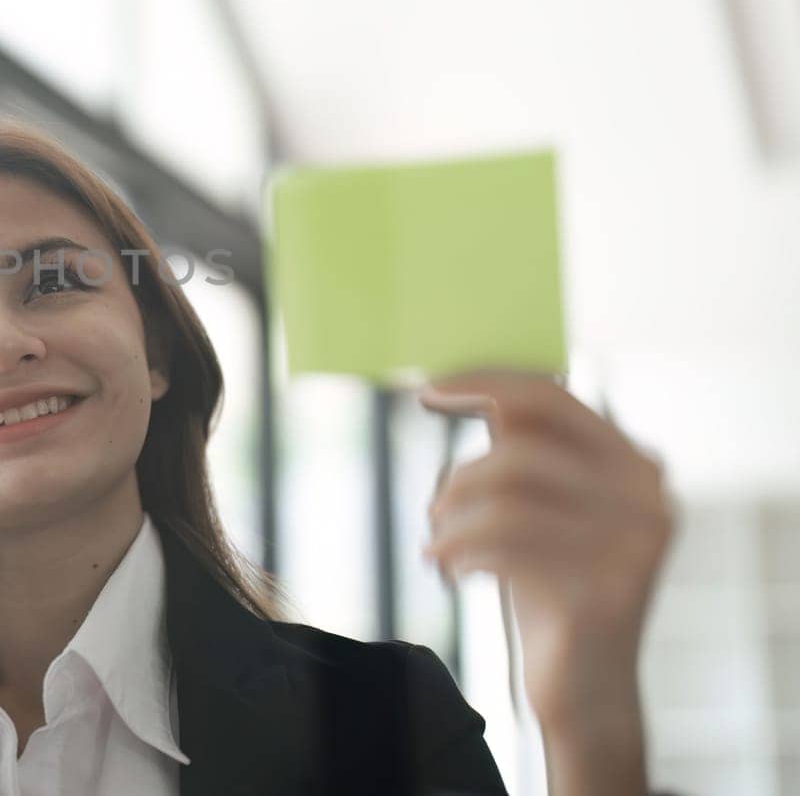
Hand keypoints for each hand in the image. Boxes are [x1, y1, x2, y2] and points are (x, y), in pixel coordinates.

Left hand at [419, 373, 674, 757]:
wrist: (584, 690)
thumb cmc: (550, 589)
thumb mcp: (537, 510)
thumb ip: (524, 450)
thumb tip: (479, 391)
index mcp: (636, 465)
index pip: (551, 398)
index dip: (483, 384)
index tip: (426, 392)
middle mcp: (648, 497)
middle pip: (522, 445)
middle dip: (461, 474)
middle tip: (433, 509)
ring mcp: (634, 544)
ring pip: (507, 494)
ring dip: (453, 518)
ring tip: (439, 544)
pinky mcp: (606, 590)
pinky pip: (505, 545)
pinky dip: (461, 550)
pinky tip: (452, 571)